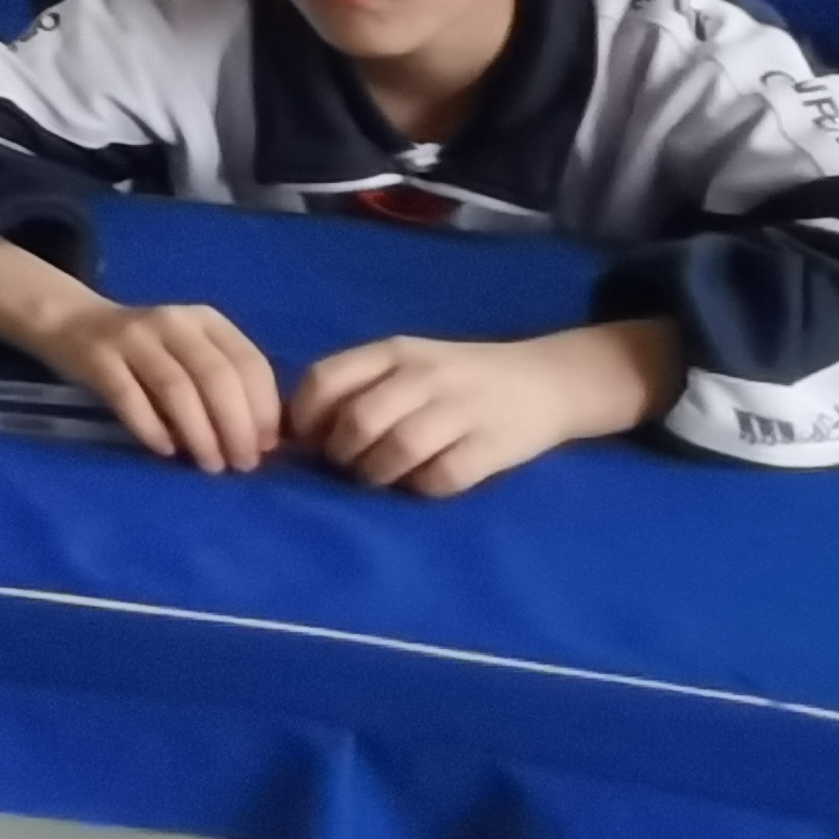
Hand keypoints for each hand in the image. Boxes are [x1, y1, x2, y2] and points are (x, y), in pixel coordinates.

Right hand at [0, 241, 278, 472]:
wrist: (73, 324)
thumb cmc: (148, 352)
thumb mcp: (191, 352)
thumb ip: (225, 383)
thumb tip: (262, 440)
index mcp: (206, 320)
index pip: (249, 362)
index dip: (263, 409)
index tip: (267, 448)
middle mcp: (173, 322)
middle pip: (216, 377)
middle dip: (236, 426)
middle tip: (241, 464)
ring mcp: (132, 337)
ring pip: (177, 389)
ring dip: (200, 434)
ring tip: (210, 465)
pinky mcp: (98, 357)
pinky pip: (130, 398)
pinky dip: (153, 429)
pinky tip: (165, 450)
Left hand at [289, 324, 677, 496]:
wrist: (543, 381)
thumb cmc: (456, 378)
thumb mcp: (405, 364)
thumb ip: (357, 386)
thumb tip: (295, 430)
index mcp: (393, 351)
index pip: (327, 378)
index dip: (305, 416)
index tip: (306, 440)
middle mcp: (424, 375)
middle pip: (359, 420)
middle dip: (340, 452)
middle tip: (346, 465)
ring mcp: (461, 409)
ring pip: (398, 449)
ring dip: (376, 474)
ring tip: (379, 476)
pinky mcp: (492, 446)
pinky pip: (442, 477)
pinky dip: (422, 487)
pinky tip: (422, 482)